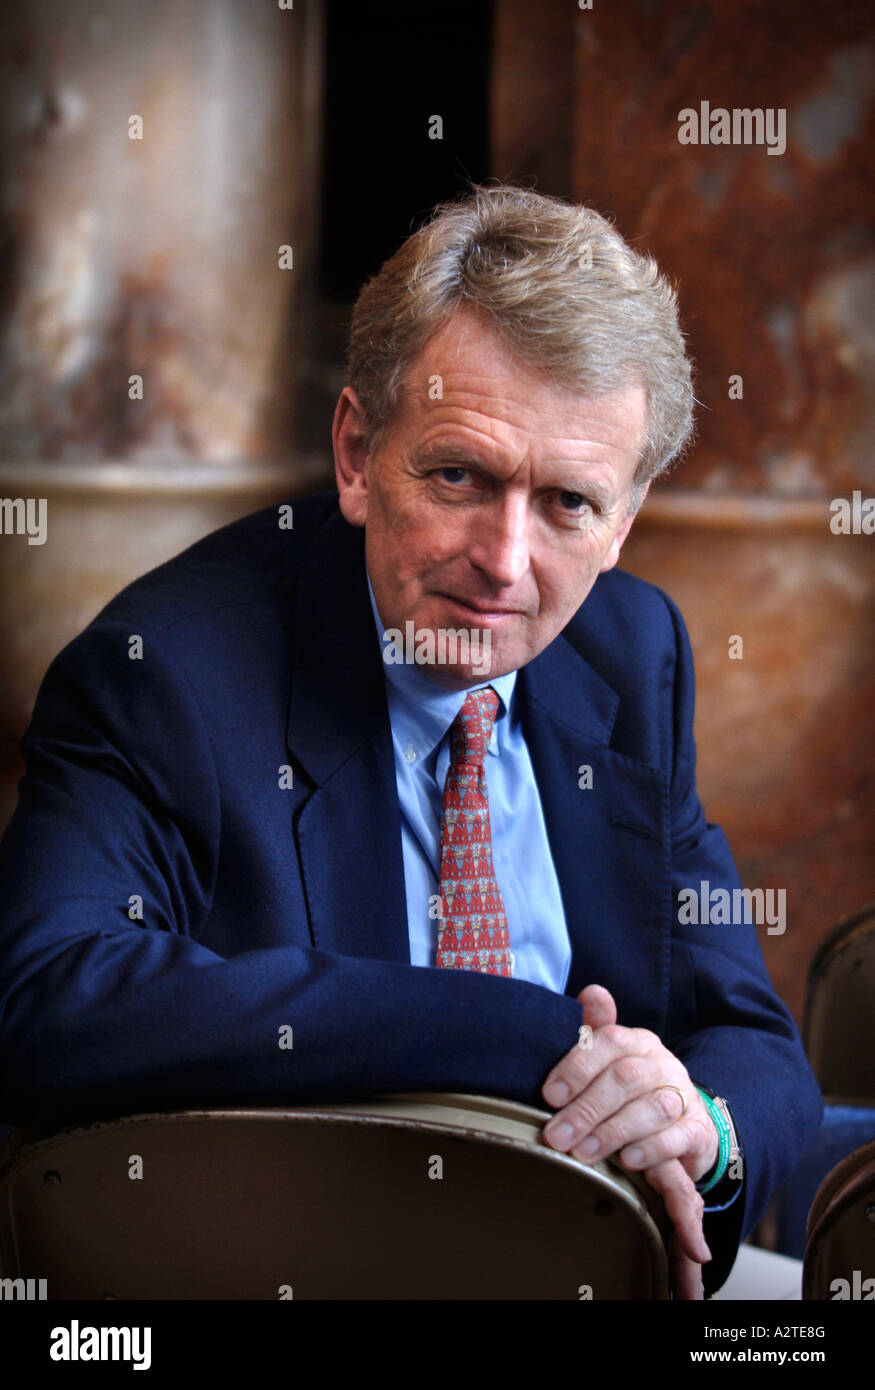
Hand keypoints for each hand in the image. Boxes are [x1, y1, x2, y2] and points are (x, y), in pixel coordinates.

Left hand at [540, 984, 718, 1299]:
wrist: (683, 1126)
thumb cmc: (631, 1092)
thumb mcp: (608, 1063)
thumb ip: (592, 1032)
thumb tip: (592, 992)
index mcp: (637, 1041)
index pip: (610, 1041)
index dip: (578, 1066)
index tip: (550, 1095)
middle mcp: (662, 1063)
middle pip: (627, 1077)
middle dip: (587, 1108)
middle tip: (558, 1136)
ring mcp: (683, 1095)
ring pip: (653, 1107)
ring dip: (613, 1131)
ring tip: (583, 1153)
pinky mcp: (697, 1130)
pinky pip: (679, 1137)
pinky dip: (652, 1149)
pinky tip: (628, 1161)